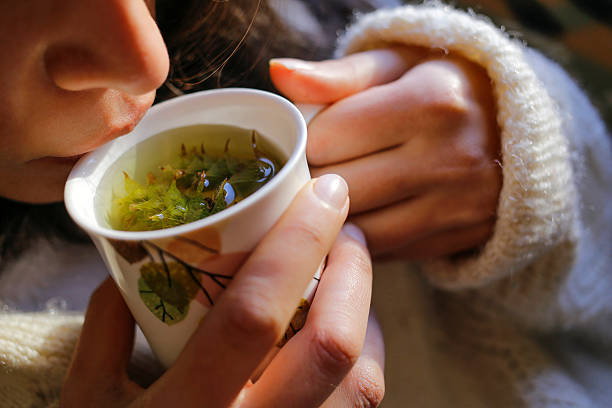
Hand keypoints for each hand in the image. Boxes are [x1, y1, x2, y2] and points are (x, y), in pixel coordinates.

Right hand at [61, 175, 384, 407]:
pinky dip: (366, 361)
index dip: (297, 243)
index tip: (324, 192)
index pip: (255, 313)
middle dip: (353, 270)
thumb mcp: (85, 401)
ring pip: (364, 384)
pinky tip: (349, 335)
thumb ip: (105, 327)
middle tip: (346, 227)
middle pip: (333, 344)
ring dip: (369, 313)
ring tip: (352, 273)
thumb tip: (131, 262)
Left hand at [271, 47, 501, 259]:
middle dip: (310, 182)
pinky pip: (385, 252)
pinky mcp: (459, 238)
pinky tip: (360, 216)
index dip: (304, 141)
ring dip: (331, 218)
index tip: (306, 139)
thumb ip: (338, 74)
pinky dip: (362, 239)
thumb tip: (279, 73)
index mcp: (431, 101)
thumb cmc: (443, 87)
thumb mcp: (397, 65)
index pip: (326, 137)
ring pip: (357, 231)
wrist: (520, 130)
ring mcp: (458, 206)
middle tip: (308, 170)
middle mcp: (450, 158)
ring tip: (328, 195)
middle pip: (338, 190)